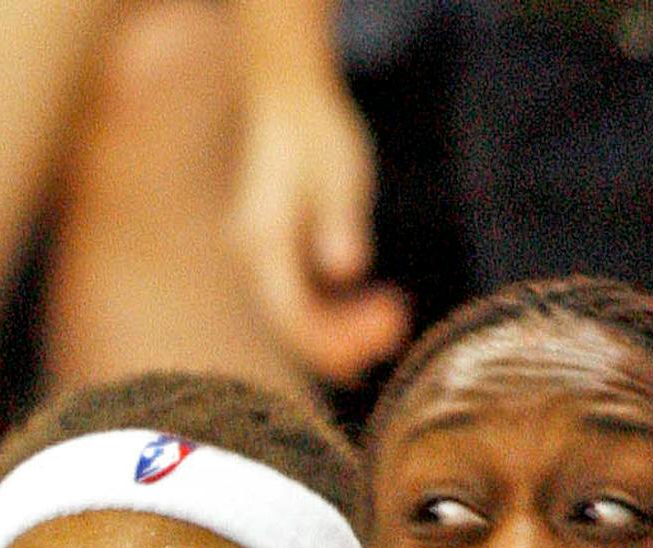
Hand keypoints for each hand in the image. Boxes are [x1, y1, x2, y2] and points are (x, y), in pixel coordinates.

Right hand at [229, 79, 408, 386]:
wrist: (285, 104)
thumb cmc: (314, 133)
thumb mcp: (337, 173)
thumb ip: (338, 223)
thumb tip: (345, 270)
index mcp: (261, 241)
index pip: (292, 314)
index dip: (338, 335)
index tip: (391, 321)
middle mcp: (251, 261)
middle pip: (294, 326)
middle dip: (346, 339)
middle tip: (400, 325)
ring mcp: (260, 265)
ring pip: (298, 319)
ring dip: (344, 330)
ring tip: (394, 319)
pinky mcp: (276, 262)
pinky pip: (302, 302)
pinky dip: (337, 314)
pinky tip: (374, 310)